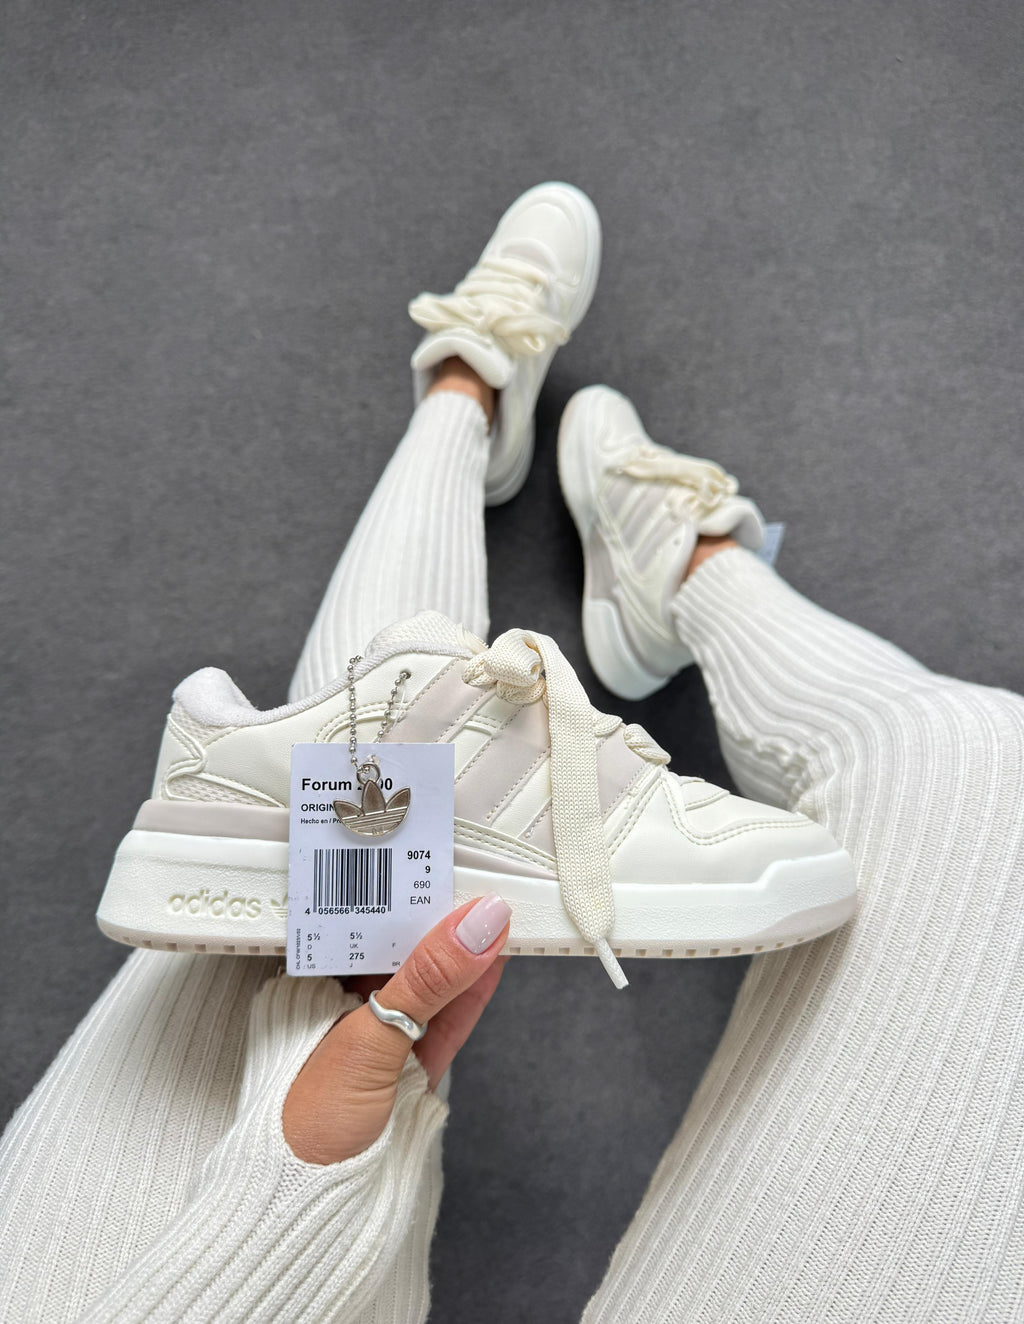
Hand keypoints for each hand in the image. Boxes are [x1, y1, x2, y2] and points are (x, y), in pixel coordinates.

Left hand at [282, 892, 511, 1164]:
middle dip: (433, 919)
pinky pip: (443, 1021)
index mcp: (305, 990)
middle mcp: (338, 1010)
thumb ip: (428, 981)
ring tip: (494, 914)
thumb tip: (475, 926)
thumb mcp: (370, 1041)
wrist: (306, 1215)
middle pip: (395, 951)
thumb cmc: (303, 1127)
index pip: (354, 925)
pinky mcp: (406, 1070)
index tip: (430, 866)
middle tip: (473, 881)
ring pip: (427, 985)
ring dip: (461, 954)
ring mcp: (375, 1040)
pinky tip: (492, 963)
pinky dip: (469, 995)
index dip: (391, 894)